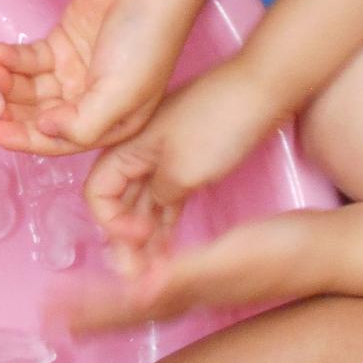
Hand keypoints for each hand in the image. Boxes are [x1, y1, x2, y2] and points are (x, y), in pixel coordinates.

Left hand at [0, 0, 198, 154]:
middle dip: (7, 109)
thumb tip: (44, 130)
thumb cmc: (147, 39)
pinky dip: (8, 59)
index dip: (23, 139)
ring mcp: (72, 74)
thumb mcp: (123, 92)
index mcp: (109, 124)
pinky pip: (27, 61)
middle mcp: (88, 104)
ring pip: (27, 88)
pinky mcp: (60, 47)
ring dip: (3, 82)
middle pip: (36, 117)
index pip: (58, 141)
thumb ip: (84, 122)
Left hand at [52, 210, 330, 334]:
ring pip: (146, 301)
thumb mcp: (231, 256)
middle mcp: (190, 297)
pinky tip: (142, 282)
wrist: (334, 251)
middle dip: (89, 314)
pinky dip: (144, 286)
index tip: (52, 315)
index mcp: (185, 292)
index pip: (126, 307)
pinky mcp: (218, 276)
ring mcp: (205, 290)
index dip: (89, 312)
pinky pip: (168, 287)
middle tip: (50, 317)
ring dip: (110, 304)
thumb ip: (184, 275)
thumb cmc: (286, 250)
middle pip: (128, 310)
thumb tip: (138, 294)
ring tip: (79, 308)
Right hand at [81, 59, 286, 259]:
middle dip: (125, 240)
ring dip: (146, 234)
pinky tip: (167, 243)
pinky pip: (166, 195)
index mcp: (126, 148)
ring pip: (144, 202)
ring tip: (152, 269)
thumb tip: (149, 217)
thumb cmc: (220, 123)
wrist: (264, 88)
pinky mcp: (187, 159)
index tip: (138, 241)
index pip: (98, 195)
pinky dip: (166, 219)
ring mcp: (163, 155)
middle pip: (119, 202)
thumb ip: (157, 199)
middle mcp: (138, 151)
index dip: (111, 224)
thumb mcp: (182, 172)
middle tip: (135, 274)